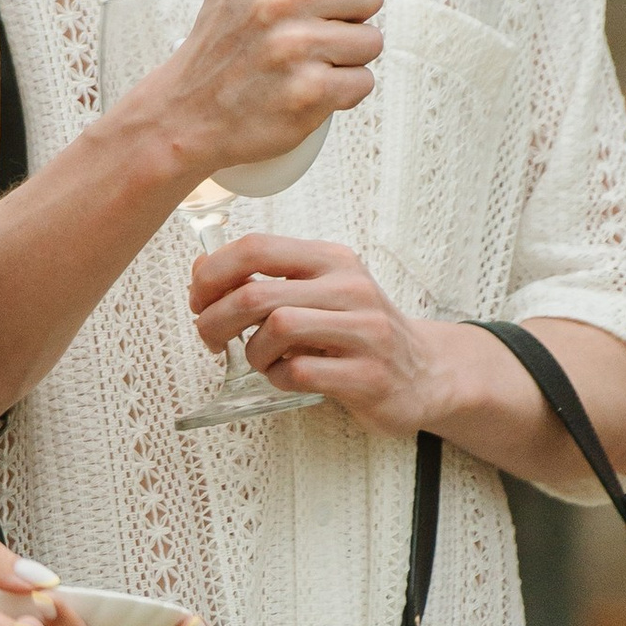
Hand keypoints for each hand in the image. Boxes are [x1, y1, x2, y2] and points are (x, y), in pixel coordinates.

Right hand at [132, 0, 382, 181]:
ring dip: (345, 56)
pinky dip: (340, 92)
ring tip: (304, 61)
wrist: (185, 115)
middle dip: (345, 15)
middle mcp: (278, 1)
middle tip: (306, 29)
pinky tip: (306, 88)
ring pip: (371, 41)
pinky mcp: (309, 95)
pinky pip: (363, 83)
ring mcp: (293, 50)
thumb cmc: (223, 38)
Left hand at [189, 233, 449, 436]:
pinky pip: (299, 372)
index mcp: (331, 259)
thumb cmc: (359, 330)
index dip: (213, 273)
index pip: (256, 247)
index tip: (198, 298)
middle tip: (210, 338)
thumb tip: (201, 269)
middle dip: (215, 319)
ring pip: (276, 330)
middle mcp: (350, 288)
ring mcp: (364, 332)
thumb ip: (265, 278)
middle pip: (256, 294)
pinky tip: (285, 377)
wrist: (427, 373)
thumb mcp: (318, 291)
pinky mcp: (368, 376)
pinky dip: (278, 378)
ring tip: (260, 360)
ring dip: (251, 352)